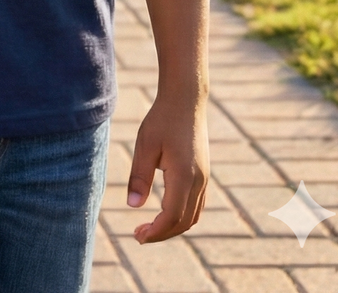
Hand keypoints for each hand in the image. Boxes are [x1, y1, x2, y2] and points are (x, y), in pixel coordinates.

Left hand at [127, 94, 208, 241]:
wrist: (186, 101)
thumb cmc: (161, 120)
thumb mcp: (144, 146)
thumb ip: (139, 176)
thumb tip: (133, 206)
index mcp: (184, 177)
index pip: (172, 217)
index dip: (156, 231)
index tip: (137, 236)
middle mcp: (198, 182)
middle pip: (184, 222)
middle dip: (162, 233)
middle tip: (138, 235)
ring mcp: (204, 179)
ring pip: (193, 215)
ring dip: (173, 227)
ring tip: (149, 227)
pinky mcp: (203, 174)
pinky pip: (196, 204)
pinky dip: (181, 215)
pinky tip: (164, 212)